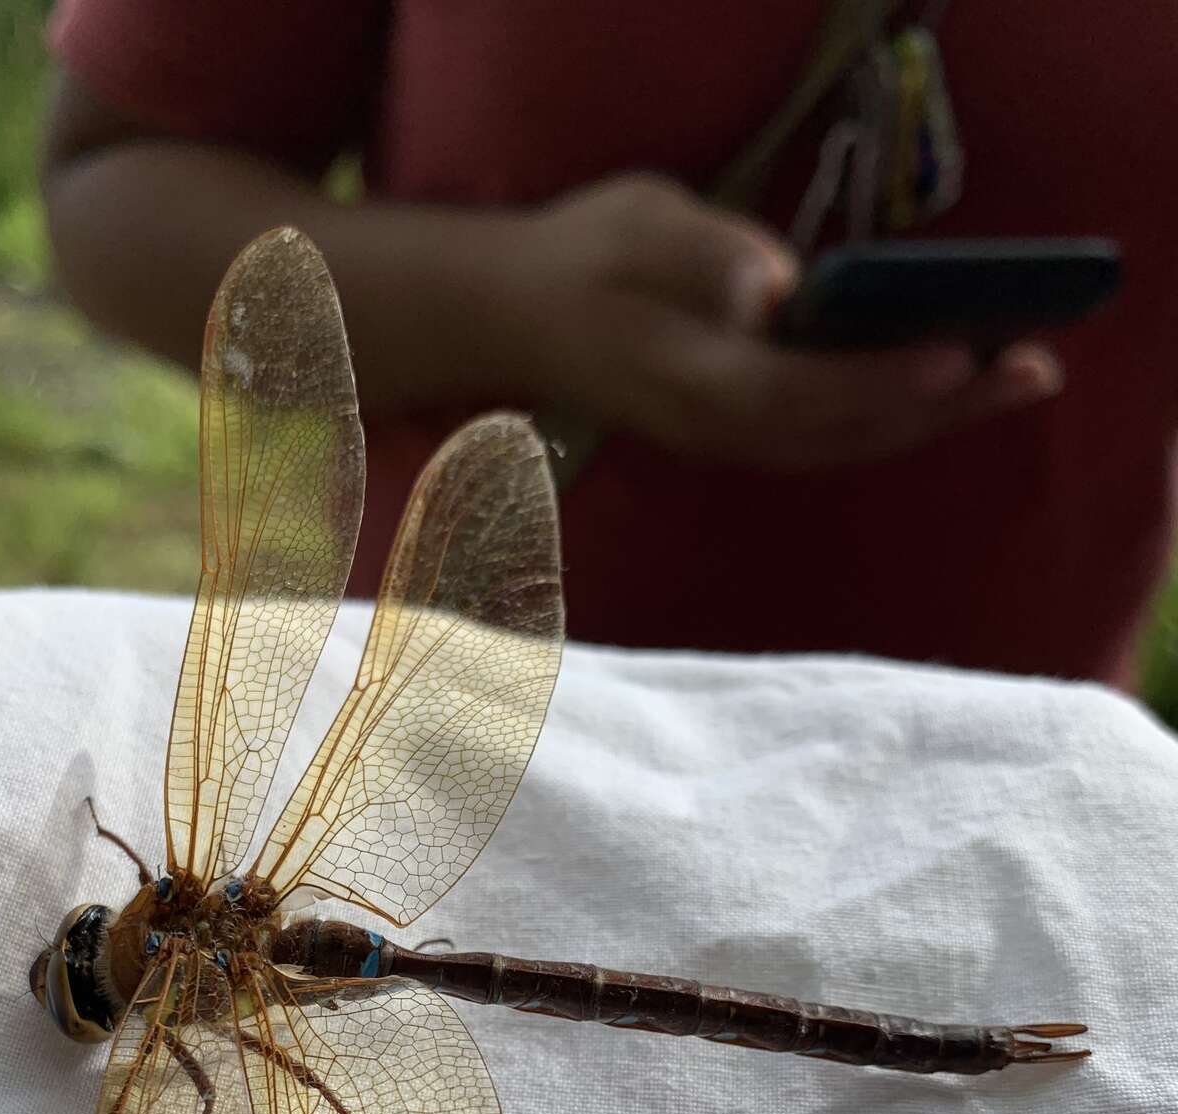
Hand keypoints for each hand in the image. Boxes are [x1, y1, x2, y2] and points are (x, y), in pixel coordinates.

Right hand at [487, 175, 1062, 469]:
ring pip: (847, 444)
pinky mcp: (742, 434)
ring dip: (933, 420)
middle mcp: (720, 430)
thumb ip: (704, 256)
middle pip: (845, 433)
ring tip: (1014, 381)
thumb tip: (773, 286)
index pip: (803, 392)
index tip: (959, 350)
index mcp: (694, 381)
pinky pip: (833, 439)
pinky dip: (897, 420)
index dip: (884, 379)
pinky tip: (949, 391)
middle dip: (942, 407)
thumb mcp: (639, 227)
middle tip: (1032, 372)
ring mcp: (731, 442)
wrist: (524, 321)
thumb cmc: (587, 260)